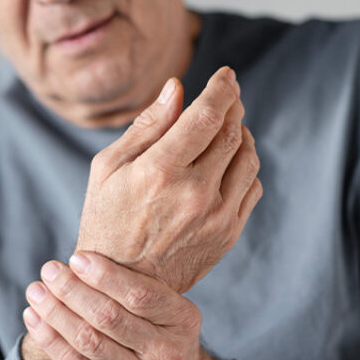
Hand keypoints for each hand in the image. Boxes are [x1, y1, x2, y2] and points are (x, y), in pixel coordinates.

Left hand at [22, 252, 242, 359]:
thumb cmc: (167, 341)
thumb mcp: (172, 315)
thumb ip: (141, 290)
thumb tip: (86, 256)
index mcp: (182, 320)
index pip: (141, 295)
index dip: (105, 276)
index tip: (77, 258)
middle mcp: (165, 351)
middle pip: (109, 317)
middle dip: (73, 290)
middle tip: (50, 269)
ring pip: (88, 340)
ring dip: (56, 312)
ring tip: (36, 291)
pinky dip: (50, 339)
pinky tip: (34, 318)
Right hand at [76, 66, 261, 292]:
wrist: (122, 284)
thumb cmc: (107, 219)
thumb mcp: (108, 168)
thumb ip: (147, 126)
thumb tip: (177, 88)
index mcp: (159, 172)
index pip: (206, 115)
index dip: (222, 88)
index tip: (226, 75)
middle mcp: (194, 194)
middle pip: (232, 132)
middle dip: (233, 106)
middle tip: (227, 97)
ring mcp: (216, 217)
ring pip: (248, 158)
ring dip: (242, 134)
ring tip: (226, 129)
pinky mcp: (228, 234)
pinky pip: (252, 187)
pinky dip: (246, 166)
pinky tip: (228, 163)